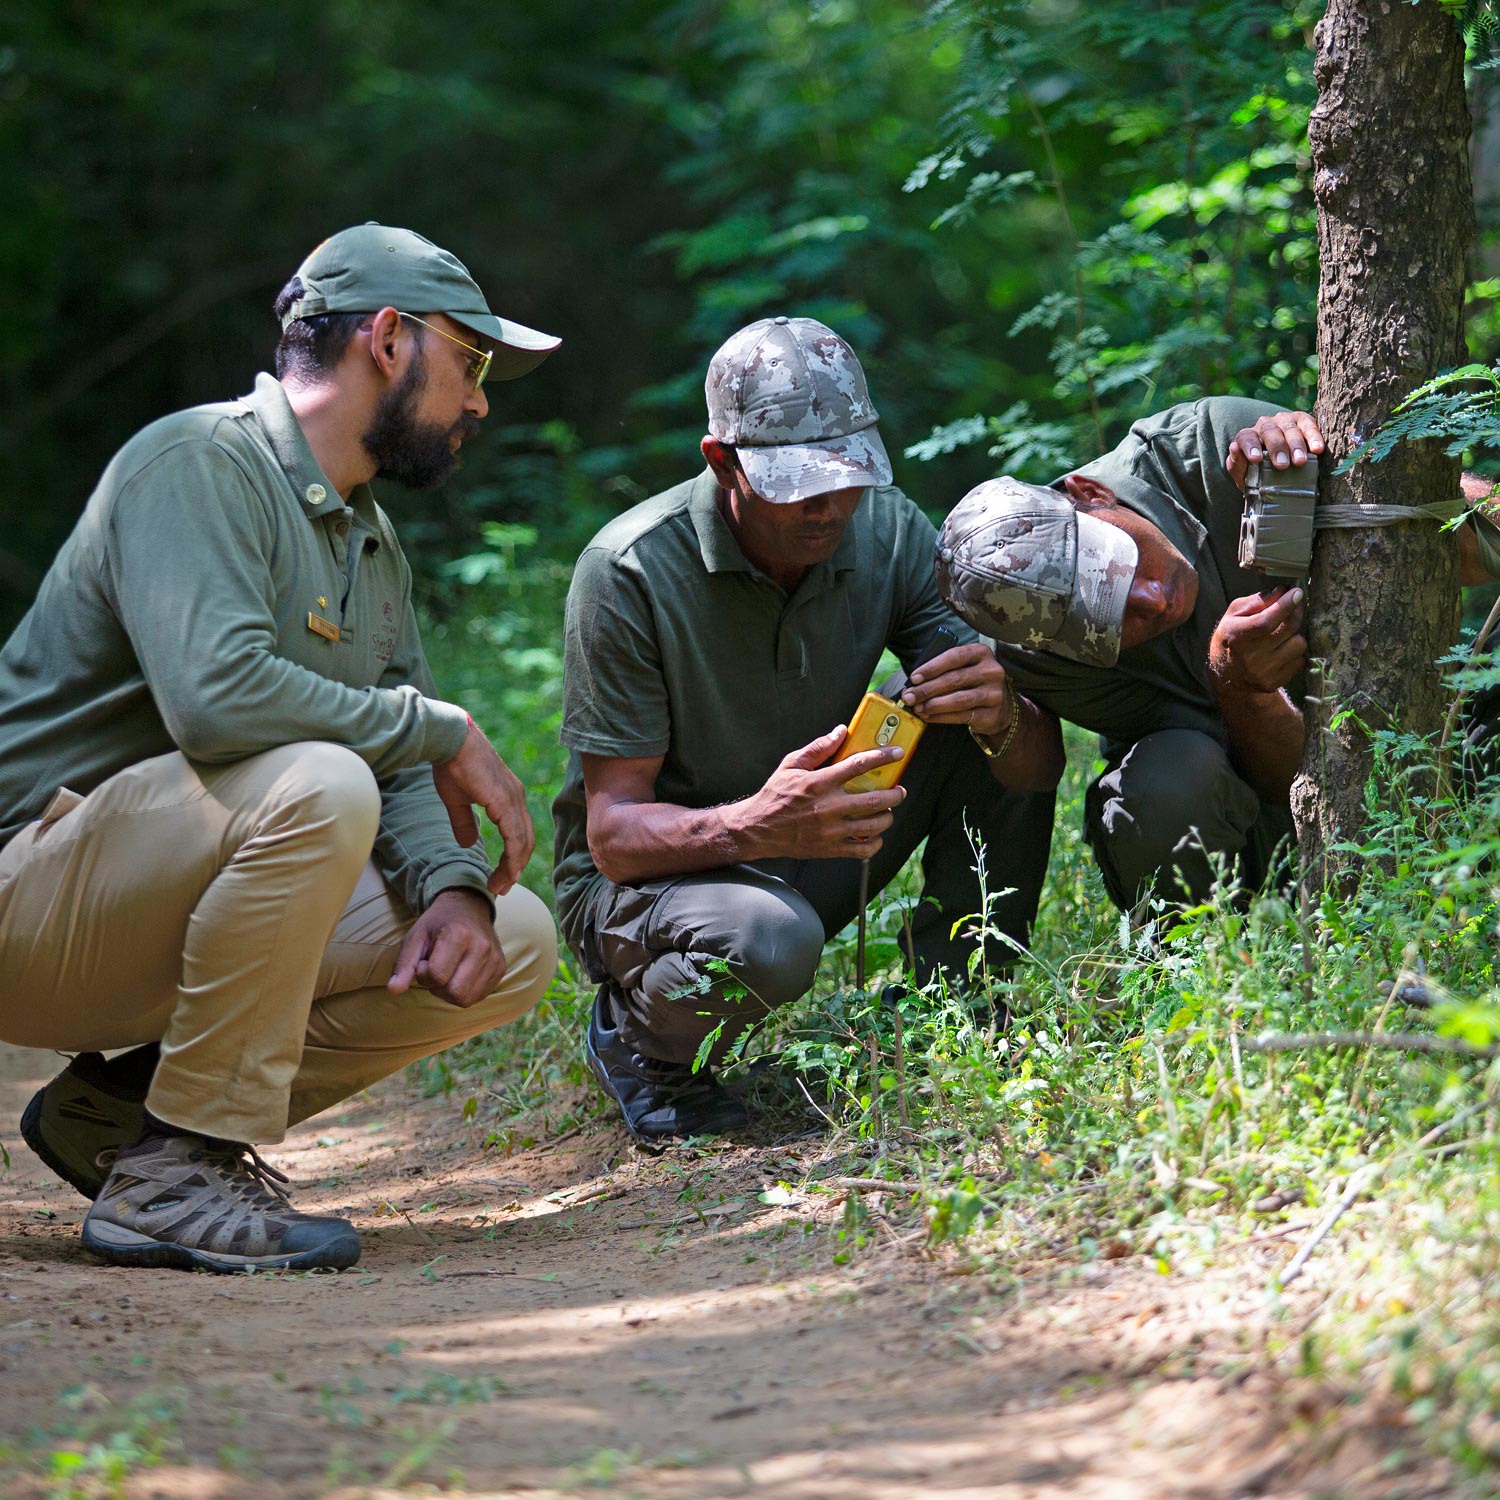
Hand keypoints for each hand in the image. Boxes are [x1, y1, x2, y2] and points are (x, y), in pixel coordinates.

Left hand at [388, 888, 505, 1008]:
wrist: (468, 907)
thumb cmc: (438, 924)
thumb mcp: (415, 937)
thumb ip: (404, 964)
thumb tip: (393, 990)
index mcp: (458, 934)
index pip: (436, 975)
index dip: (423, 974)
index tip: (424, 960)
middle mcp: (482, 947)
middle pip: (454, 992)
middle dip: (437, 987)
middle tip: (435, 970)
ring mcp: (495, 958)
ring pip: (467, 998)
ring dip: (450, 992)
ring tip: (448, 974)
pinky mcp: (501, 968)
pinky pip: (479, 996)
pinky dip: (465, 992)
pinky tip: (460, 976)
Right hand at [432, 717, 535, 894]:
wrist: (450, 739)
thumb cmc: (451, 764)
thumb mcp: (457, 800)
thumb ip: (465, 823)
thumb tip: (469, 844)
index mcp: (508, 797)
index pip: (519, 833)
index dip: (513, 857)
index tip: (502, 877)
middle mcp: (516, 798)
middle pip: (525, 840)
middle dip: (516, 867)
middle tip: (502, 887)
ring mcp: (513, 798)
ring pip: (523, 841)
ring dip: (514, 867)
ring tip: (501, 886)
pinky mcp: (504, 800)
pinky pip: (515, 834)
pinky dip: (514, 856)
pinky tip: (508, 871)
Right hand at [741, 726, 906, 860]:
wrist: (758, 829)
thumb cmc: (775, 795)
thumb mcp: (791, 765)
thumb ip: (818, 748)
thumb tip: (840, 731)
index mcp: (819, 783)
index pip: (859, 765)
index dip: (883, 757)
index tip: (898, 753)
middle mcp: (828, 807)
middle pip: (875, 799)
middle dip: (895, 794)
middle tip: (899, 790)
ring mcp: (831, 830)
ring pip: (873, 825)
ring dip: (888, 816)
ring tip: (889, 810)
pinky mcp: (830, 848)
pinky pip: (862, 849)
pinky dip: (875, 843)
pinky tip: (875, 834)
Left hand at [900, 641, 1012, 737]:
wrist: (1001, 706)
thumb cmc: (973, 682)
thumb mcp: (964, 667)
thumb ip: (943, 670)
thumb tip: (913, 684)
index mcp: (981, 653)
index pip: (954, 657)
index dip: (932, 668)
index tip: (913, 678)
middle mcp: (991, 671)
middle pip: (954, 679)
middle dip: (927, 689)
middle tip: (909, 696)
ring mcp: (994, 693)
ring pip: (958, 699)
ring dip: (933, 705)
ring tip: (918, 708)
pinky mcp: (992, 714)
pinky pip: (962, 716)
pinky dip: (942, 717)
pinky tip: (929, 716)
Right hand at [1209, 586, 1306, 695]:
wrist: (1226, 678)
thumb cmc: (1231, 639)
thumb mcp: (1234, 615)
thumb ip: (1257, 601)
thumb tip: (1283, 591)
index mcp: (1236, 637)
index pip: (1265, 621)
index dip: (1285, 605)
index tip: (1297, 592)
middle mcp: (1250, 657)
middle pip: (1288, 629)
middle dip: (1296, 612)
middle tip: (1295, 605)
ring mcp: (1263, 672)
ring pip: (1299, 644)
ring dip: (1295, 635)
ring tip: (1283, 634)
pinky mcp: (1274, 683)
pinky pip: (1300, 660)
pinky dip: (1295, 652)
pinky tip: (1283, 649)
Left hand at [1225, 410, 1324, 491]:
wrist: (1280, 468)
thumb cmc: (1260, 472)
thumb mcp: (1245, 474)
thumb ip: (1237, 464)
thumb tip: (1234, 449)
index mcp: (1248, 436)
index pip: (1246, 437)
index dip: (1250, 446)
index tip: (1255, 459)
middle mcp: (1266, 425)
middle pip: (1270, 431)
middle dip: (1276, 448)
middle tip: (1282, 465)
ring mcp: (1285, 420)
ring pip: (1290, 428)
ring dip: (1295, 445)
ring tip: (1300, 462)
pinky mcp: (1303, 420)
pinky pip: (1309, 425)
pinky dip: (1313, 437)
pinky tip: (1317, 449)